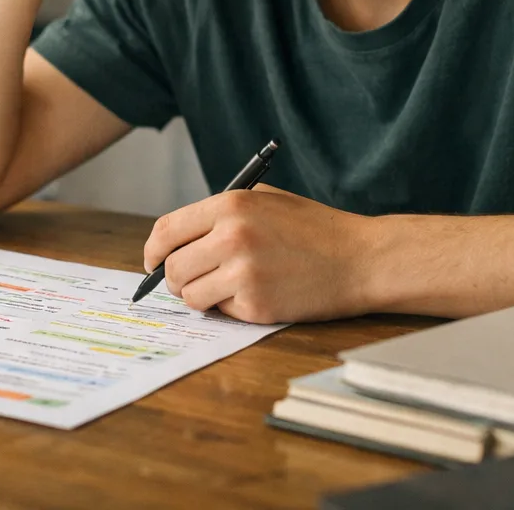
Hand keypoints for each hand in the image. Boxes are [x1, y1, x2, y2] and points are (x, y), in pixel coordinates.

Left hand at [143, 186, 375, 323]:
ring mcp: (242, 273)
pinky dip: (231, 308)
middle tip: (193, 280)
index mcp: (231, 205)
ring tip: (228, 286)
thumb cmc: (314, 229)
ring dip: (201, 295)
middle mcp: (231, 237)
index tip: (153, 261)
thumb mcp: (267, 201)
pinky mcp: (255, 306)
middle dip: (176, 278)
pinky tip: (258, 294)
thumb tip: (179, 237)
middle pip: (172, 267)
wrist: (360, 259)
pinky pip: (221, 312)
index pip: (166, 230)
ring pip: (190, 295)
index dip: (153, 250)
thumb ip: (222, 213)